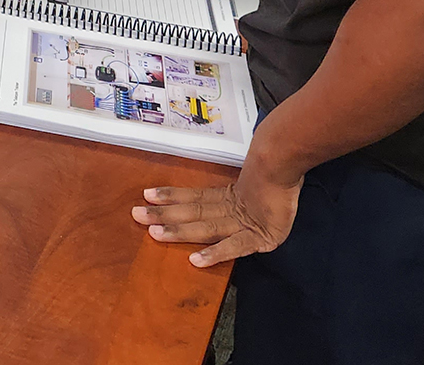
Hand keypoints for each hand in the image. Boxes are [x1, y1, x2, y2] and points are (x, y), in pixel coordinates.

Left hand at [131, 165, 302, 266]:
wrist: (287, 164)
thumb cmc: (276, 177)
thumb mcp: (254, 187)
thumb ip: (237, 193)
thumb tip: (219, 187)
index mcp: (229, 198)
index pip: (195, 197)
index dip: (171, 196)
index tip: (147, 194)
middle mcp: (230, 210)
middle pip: (192, 211)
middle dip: (163, 214)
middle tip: (136, 214)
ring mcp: (243, 224)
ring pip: (205, 227)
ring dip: (179, 230)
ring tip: (155, 233)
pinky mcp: (260, 238)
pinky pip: (234, 247)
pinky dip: (215, 253)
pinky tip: (195, 260)